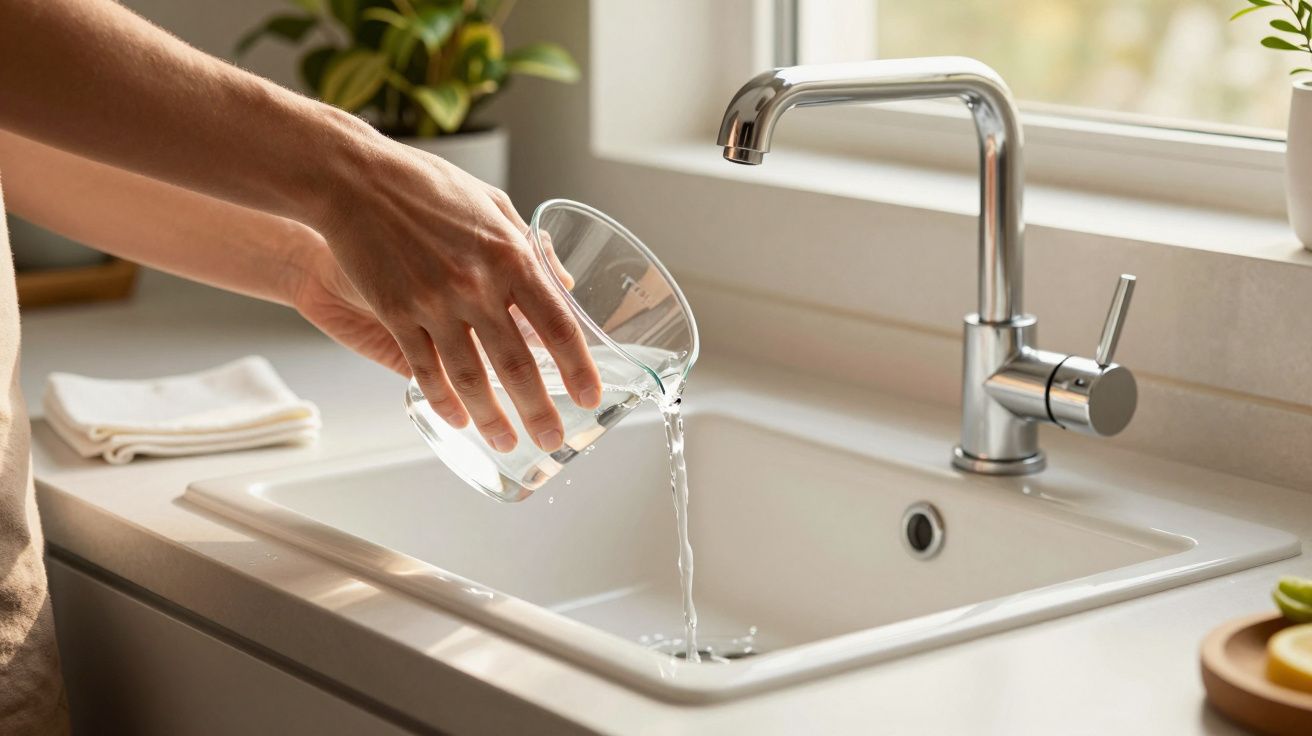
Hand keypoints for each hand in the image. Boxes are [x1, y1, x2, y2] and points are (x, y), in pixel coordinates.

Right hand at [313, 138, 601, 453]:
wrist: (354, 179)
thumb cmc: (426, 186)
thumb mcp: (494, 205)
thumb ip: (530, 249)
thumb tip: (562, 286)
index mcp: (509, 256)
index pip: (556, 324)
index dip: (577, 367)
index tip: (590, 396)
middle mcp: (476, 285)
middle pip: (517, 363)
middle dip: (538, 410)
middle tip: (552, 438)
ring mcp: (433, 303)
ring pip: (470, 377)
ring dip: (492, 418)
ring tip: (508, 442)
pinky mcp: (396, 314)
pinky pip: (425, 369)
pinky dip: (443, 399)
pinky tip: (457, 418)